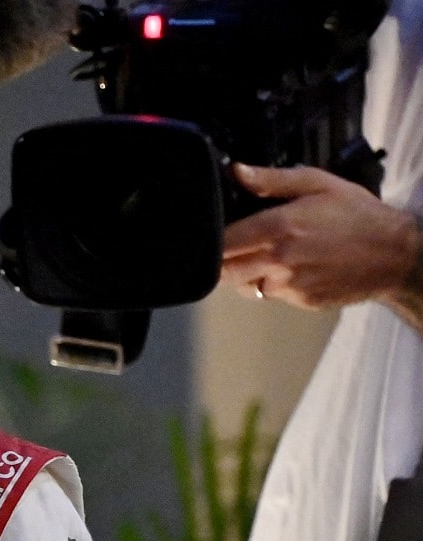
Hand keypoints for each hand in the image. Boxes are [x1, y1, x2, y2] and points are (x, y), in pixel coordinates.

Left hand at [221, 163, 421, 323]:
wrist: (396, 255)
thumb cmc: (358, 214)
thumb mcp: (319, 184)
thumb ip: (272, 180)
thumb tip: (237, 172)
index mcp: (277, 228)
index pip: (220, 243)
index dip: (211, 239)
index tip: (211, 231)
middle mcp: (278, 261)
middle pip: (223, 270)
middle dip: (222, 259)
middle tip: (233, 244)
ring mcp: (288, 285)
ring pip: (242, 285)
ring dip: (243, 273)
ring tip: (262, 255)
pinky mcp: (299, 301)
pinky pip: (269, 294)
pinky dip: (270, 283)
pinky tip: (288, 268)